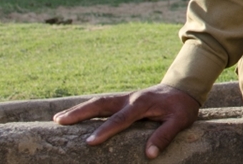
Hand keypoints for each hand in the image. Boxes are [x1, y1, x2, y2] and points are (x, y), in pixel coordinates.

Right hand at [53, 83, 199, 159]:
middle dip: (80, 113)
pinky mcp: (123, 100)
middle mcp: (130, 98)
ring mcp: (125, 98)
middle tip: (59, 121)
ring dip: (79, 110)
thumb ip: (165, 136)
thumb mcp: (180, 121)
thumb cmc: (181, 107)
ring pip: (99, 102)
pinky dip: (87, 109)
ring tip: (58, 119)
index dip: (106, 130)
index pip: (121, 119)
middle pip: (102, 104)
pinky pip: (103, 104)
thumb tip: (150, 154)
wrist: (184, 88)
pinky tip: (74, 116)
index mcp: (143, 104)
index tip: (90, 142)